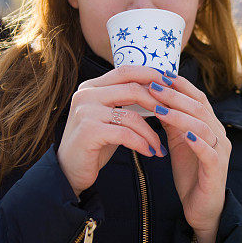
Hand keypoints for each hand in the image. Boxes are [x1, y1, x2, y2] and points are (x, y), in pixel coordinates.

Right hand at [57, 65, 171, 196]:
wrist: (68, 171)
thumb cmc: (94, 144)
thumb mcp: (108, 117)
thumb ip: (124, 101)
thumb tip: (157, 90)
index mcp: (91, 87)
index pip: (125, 71)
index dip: (150, 74)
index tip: (170, 83)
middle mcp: (86, 94)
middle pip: (131, 88)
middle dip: (157, 102)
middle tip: (173, 116)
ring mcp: (86, 112)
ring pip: (131, 115)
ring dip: (151, 133)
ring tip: (158, 146)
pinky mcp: (88, 131)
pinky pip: (126, 134)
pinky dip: (142, 143)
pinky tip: (150, 152)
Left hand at [147, 71, 229, 242]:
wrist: (201, 208)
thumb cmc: (189, 172)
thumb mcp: (177, 140)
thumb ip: (170, 119)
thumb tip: (153, 95)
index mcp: (209, 124)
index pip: (197, 97)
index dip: (179, 84)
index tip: (158, 74)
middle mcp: (219, 133)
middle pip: (200, 107)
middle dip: (175, 95)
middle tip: (153, 86)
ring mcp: (221, 151)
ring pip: (204, 126)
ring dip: (181, 115)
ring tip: (160, 108)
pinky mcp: (217, 170)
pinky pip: (209, 152)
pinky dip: (196, 141)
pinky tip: (182, 135)